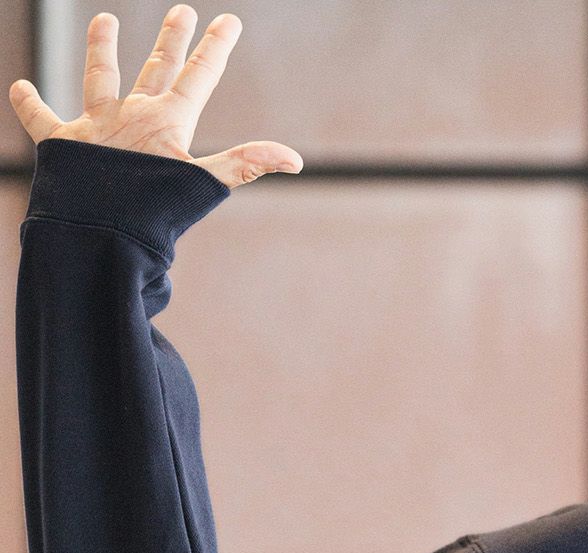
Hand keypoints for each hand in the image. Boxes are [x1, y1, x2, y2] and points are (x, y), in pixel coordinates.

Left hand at [8, 6, 300, 188]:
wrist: (99, 229)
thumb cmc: (154, 213)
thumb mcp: (204, 187)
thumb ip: (245, 165)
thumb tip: (293, 158)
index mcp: (169, 122)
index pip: (199, 76)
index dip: (216, 47)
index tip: (228, 21)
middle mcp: (132, 114)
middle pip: (156, 67)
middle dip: (173, 39)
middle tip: (183, 11)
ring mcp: (96, 126)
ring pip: (100, 77)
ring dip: (102, 48)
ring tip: (104, 20)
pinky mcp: (62, 143)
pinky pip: (41, 118)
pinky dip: (27, 103)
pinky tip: (16, 86)